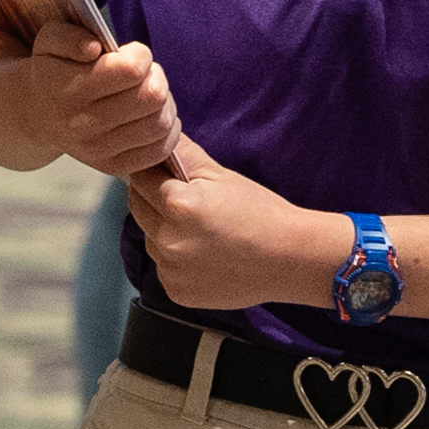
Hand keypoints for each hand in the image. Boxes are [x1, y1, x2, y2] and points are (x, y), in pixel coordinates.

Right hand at [26, 21, 180, 176]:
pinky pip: (159, 150)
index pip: (130, 70)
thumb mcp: (51, 40)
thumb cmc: (55, 70)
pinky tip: (151, 116)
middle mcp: (81, 124)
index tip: (132, 54)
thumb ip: (70, 36)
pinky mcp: (113, 167)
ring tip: (148, 93)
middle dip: (156, 77)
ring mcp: (97, 150)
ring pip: (160, 123)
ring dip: (164, 103)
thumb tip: (93, 48)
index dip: (140, 55)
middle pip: (152, 97)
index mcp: (67, 89)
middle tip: (143, 74)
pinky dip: (167, 131)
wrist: (39, 115)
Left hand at [125, 132, 340, 313]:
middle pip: (138, 209)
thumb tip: (162, 136)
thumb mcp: (222, 176)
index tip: (161, 172)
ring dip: (163, 230)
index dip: (150, 172)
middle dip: (152, 199)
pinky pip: (165, 268)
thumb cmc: (261, 213)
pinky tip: (204, 253)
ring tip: (198, 229)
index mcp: (179, 205)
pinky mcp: (178, 292)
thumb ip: (186, 155)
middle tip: (182, 198)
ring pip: (150, 240)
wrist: (290, 259)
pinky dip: (176, 260)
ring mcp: (172, 270)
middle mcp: (169, 240)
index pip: (141, 178)